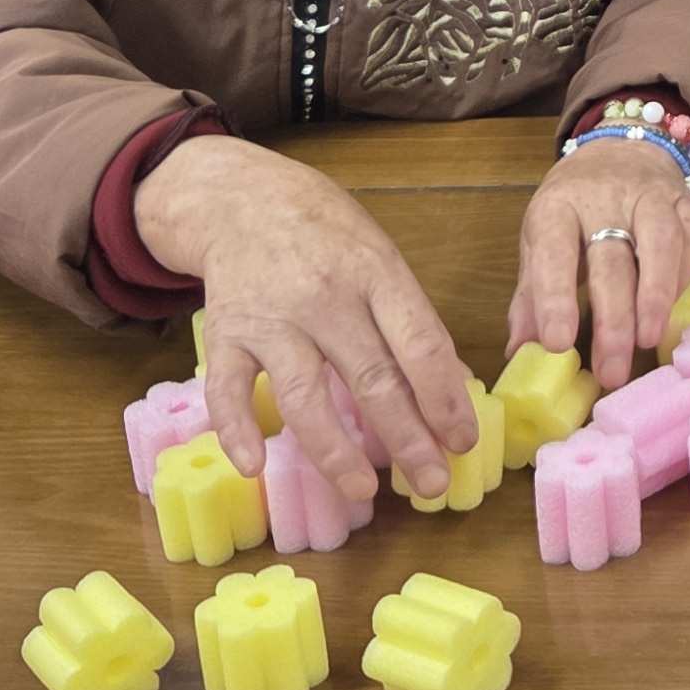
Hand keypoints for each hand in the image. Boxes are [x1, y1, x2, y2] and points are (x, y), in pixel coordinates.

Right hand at [134, 132, 483, 498]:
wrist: (242, 198)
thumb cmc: (325, 234)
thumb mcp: (380, 258)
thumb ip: (409, 319)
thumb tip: (453, 385)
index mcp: (376, 274)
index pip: (420, 344)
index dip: (445, 399)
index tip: (463, 441)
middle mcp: (325, 298)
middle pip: (372, 378)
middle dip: (408, 438)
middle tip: (433, 485)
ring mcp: (272, 318)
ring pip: (304, 395)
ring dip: (335, 450)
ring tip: (363, 491)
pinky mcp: (226, 334)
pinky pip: (226, 389)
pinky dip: (236, 429)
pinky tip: (253, 466)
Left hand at [508, 137, 689, 388]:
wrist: (619, 152)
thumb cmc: (574, 210)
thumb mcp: (541, 243)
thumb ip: (531, 297)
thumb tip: (519, 352)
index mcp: (557, 208)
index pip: (554, 252)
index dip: (554, 298)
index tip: (556, 343)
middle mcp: (604, 198)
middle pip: (610, 258)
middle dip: (612, 318)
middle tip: (610, 369)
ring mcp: (650, 197)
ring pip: (658, 243)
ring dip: (655, 296)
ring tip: (647, 340)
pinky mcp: (685, 203)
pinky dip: (682, 279)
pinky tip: (668, 311)